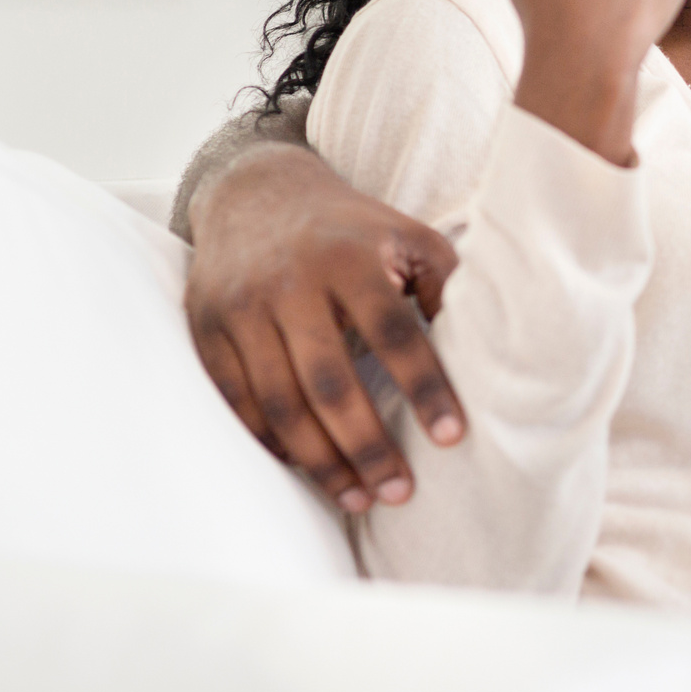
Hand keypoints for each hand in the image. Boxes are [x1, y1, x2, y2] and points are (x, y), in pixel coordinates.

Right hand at [185, 142, 462, 512]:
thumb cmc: (349, 228)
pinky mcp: (205, 330)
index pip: (394, 332)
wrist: (256, 192)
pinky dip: (270, 442)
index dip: (426, 387)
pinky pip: (236, 402)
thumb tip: (484, 348)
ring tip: (359, 499)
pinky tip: (305, 468)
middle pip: (329, 382)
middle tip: (400, 492)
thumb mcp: (407, 235)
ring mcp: (240, 309)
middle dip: (367, 445)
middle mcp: (288, 284)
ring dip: (320, 460)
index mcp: (348, 259)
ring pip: (280, 403)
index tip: (454, 436)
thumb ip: (444, 285)